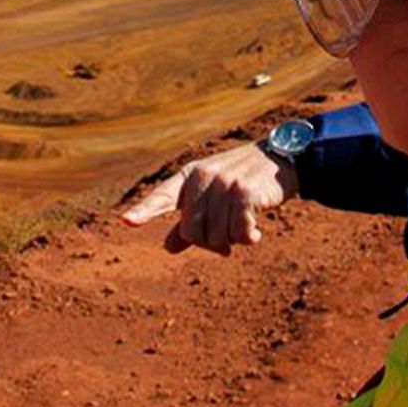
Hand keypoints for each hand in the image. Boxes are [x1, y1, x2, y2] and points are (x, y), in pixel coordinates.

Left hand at [121, 142, 300, 254]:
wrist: (281, 160)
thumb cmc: (244, 179)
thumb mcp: (214, 195)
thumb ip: (190, 220)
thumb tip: (168, 247)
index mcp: (190, 176)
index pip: (162, 196)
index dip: (144, 210)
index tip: (126, 221)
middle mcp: (203, 178)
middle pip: (192, 233)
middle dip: (210, 244)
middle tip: (227, 241)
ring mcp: (224, 184)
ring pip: (216, 237)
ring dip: (233, 241)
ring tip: (245, 228)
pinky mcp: (245, 193)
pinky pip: (238, 234)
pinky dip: (248, 239)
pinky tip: (256, 233)